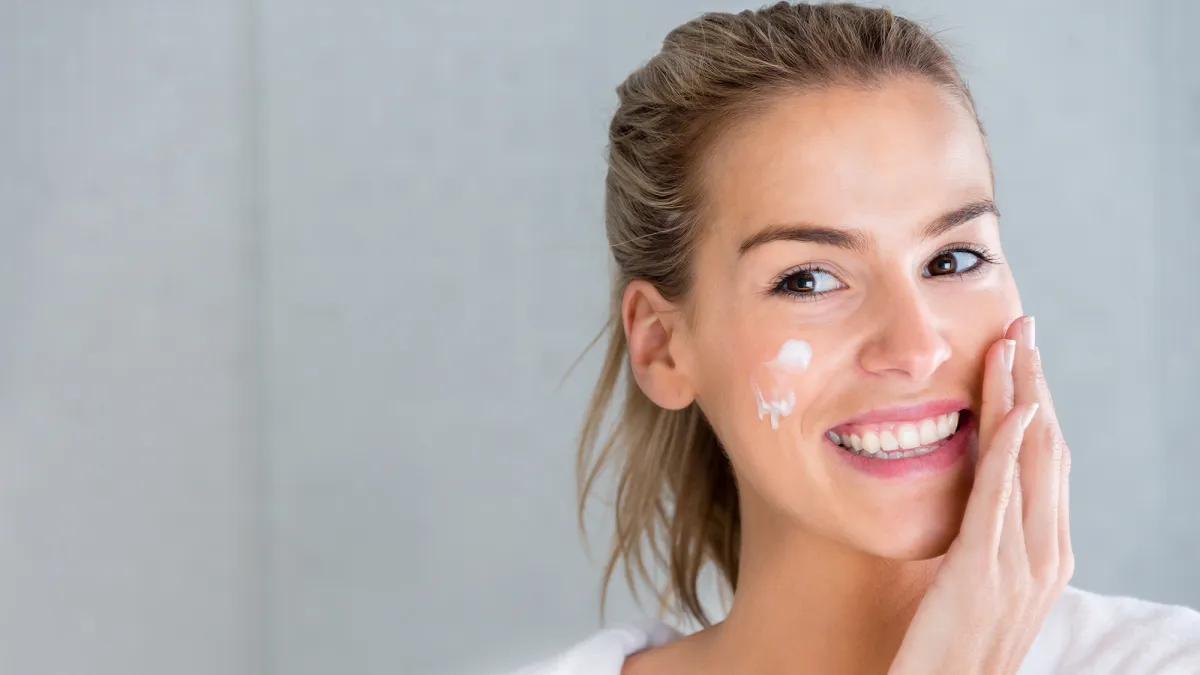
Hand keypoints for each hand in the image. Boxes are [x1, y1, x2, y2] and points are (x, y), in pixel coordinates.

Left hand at [889, 316, 1073, 674]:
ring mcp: (1021, 566)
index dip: (1037, 404)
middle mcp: (1045, 556)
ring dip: (1024, 397)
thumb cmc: (947, 647)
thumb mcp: (972, 582)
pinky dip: (1011, 449)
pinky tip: (1010, 409)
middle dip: (1036, 386)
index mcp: (1044, 555)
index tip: (1022, 357)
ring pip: (1033, 462)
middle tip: (1023, 331)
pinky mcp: (984, 573)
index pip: (1047, 462)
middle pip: (1049, 450)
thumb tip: (974, 495)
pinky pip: (1003, 499)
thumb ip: (981, 538)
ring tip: (1013, 345)